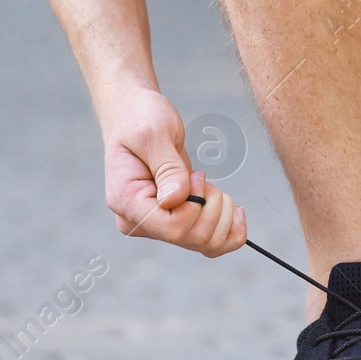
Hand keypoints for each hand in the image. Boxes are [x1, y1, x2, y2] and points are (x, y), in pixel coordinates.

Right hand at [99, 84, 246, 256]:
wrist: (137, 115)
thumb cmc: (140, 118)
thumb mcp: (153, 133)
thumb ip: (166, 166)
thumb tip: (176, 199)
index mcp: (126, 202)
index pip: (172, 228)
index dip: (197, 206)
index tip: (195, 175)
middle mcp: (140, 221)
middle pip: (191, 239)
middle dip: (212, 207)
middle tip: (202, 177)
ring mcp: (158, 225)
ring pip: (205, 244)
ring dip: (221, 214)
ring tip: (209, 185)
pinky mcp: (176, 222)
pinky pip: (210, 244)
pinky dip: (231, 230)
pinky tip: (234, 209)